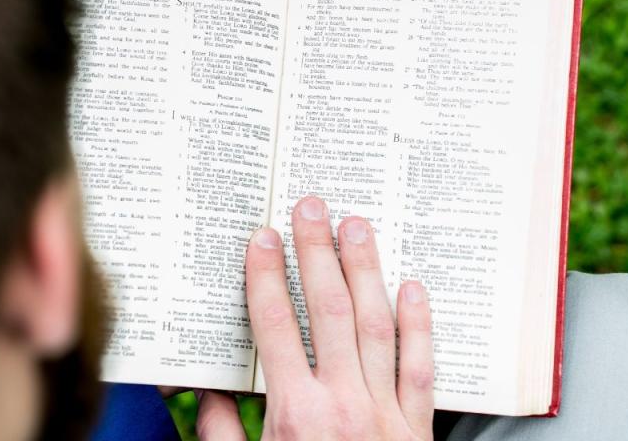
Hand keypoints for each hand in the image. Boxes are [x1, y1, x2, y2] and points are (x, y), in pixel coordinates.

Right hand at [199, 196, 434, 439]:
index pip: (275, 326)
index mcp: (294, 415)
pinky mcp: (415, 430)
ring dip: (365, 271)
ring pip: (375, 326)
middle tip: (311, 209)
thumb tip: (209, 392)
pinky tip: (412, 288)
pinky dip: (418, 326)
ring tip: (357, 229)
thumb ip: (223, 433)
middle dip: (317, 253)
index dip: (266, 276)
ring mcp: (383, 414)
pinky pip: (419, 368)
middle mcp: (341, 405)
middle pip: (328, 310)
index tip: (264, 239)